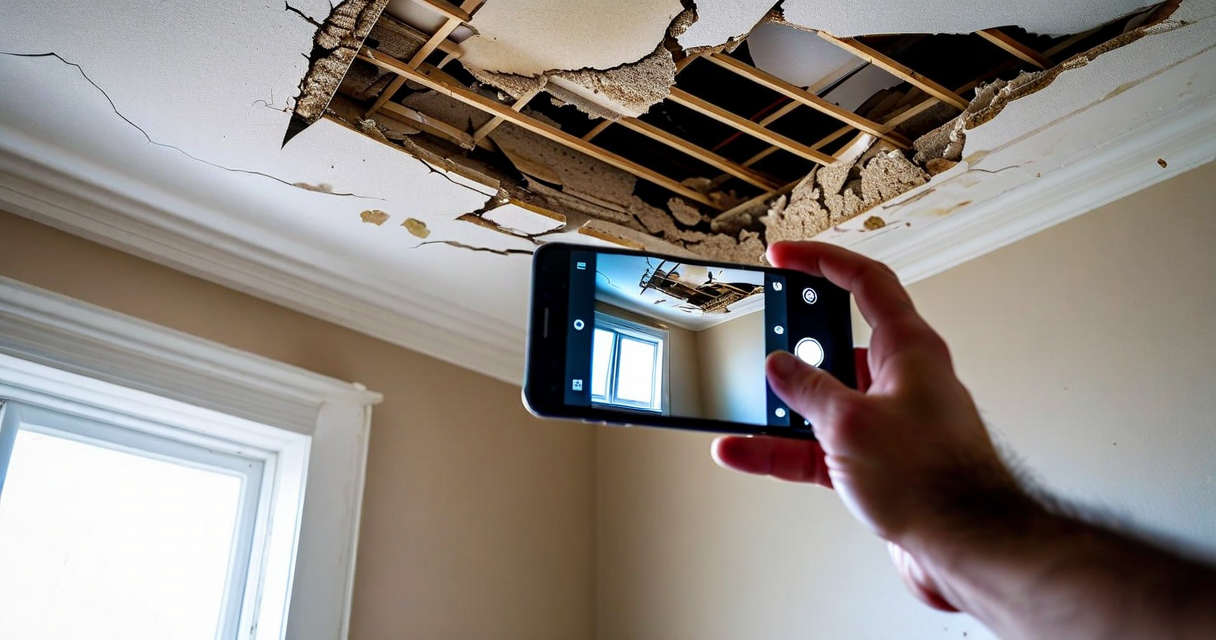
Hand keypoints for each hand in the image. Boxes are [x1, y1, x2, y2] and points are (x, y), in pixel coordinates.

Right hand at [712, 241, 1026, 611]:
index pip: (866, 283)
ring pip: (821, 401)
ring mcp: (885, 422)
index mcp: (909, 349)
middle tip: (760, 335)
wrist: (965, 548)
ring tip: (745, 403)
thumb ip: (808, 390)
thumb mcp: (851, 423)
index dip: (822, 262)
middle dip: (794, 342)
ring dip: (781, 405)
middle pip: (836, 343)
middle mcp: (900, 380)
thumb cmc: (936, 480)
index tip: (784, 256)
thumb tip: (780, 367)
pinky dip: (780, 448)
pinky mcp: (873, 463)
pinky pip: (815, 446)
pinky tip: (745, 450)